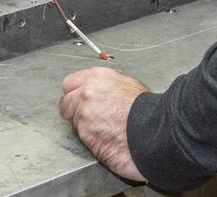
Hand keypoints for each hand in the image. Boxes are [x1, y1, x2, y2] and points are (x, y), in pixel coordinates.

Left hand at [59, 67, 147, 181]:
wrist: (151, 131)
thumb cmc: (146, 110)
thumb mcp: (128, 85)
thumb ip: (107, 86)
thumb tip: (104, 91)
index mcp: (97, 77)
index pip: (70, 83)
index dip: (75, 92)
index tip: (78, 98)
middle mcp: (86, 94)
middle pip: (65, 102)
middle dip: (74, 110)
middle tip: (88, 116)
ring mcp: (83, 116)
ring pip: (73, 122)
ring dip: (84, 126)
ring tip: (104, 129)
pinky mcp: (84, 136)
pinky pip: (82, 138)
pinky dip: (91, 140)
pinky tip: (106, 139)